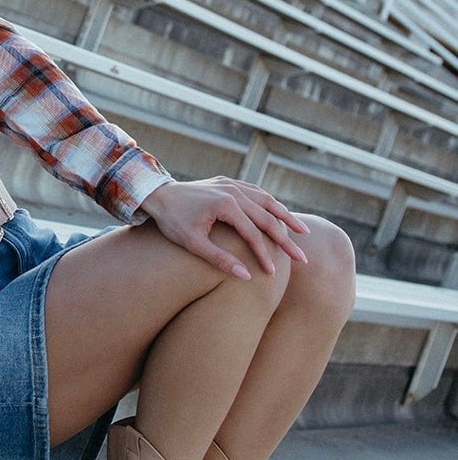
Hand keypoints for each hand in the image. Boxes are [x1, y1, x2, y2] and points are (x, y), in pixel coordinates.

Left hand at [138, 177, 309, 278]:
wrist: (158, 195)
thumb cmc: (172, 221)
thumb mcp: (192, 244)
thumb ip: (219, 259)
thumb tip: (246, 277)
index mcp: (225, 204)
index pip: (253, 234)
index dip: (264, 255)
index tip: (272, 273)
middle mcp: (233, 190)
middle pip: (267, 217)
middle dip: (285, 239)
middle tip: (302, 257)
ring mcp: (232, 184)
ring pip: (267, 200)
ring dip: (285, 216)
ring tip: (302, 232)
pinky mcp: (229, 182)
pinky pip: (256, 192)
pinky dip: (270, 204)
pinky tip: (279, 214)